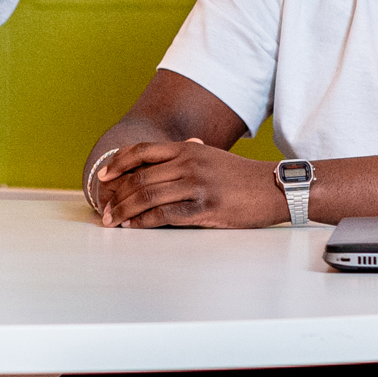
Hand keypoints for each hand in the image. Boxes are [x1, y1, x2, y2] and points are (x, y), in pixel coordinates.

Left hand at [85, 136, 284, 229]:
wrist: (274, 188)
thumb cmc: (243, 176)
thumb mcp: (214, 156)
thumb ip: (191, 153)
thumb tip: (176, 149)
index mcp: (187, 149)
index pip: (141, 151)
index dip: (117, 163)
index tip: (103, 177)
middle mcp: (188, 163)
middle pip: (140, 178)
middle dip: (117, 195)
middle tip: (105, 209)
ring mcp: (196, 185)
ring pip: (148, 197)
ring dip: (125, 211)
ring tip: (113, 221)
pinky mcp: (204, 208)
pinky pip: (165, 215)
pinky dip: (144, 222)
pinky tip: (135, 227)